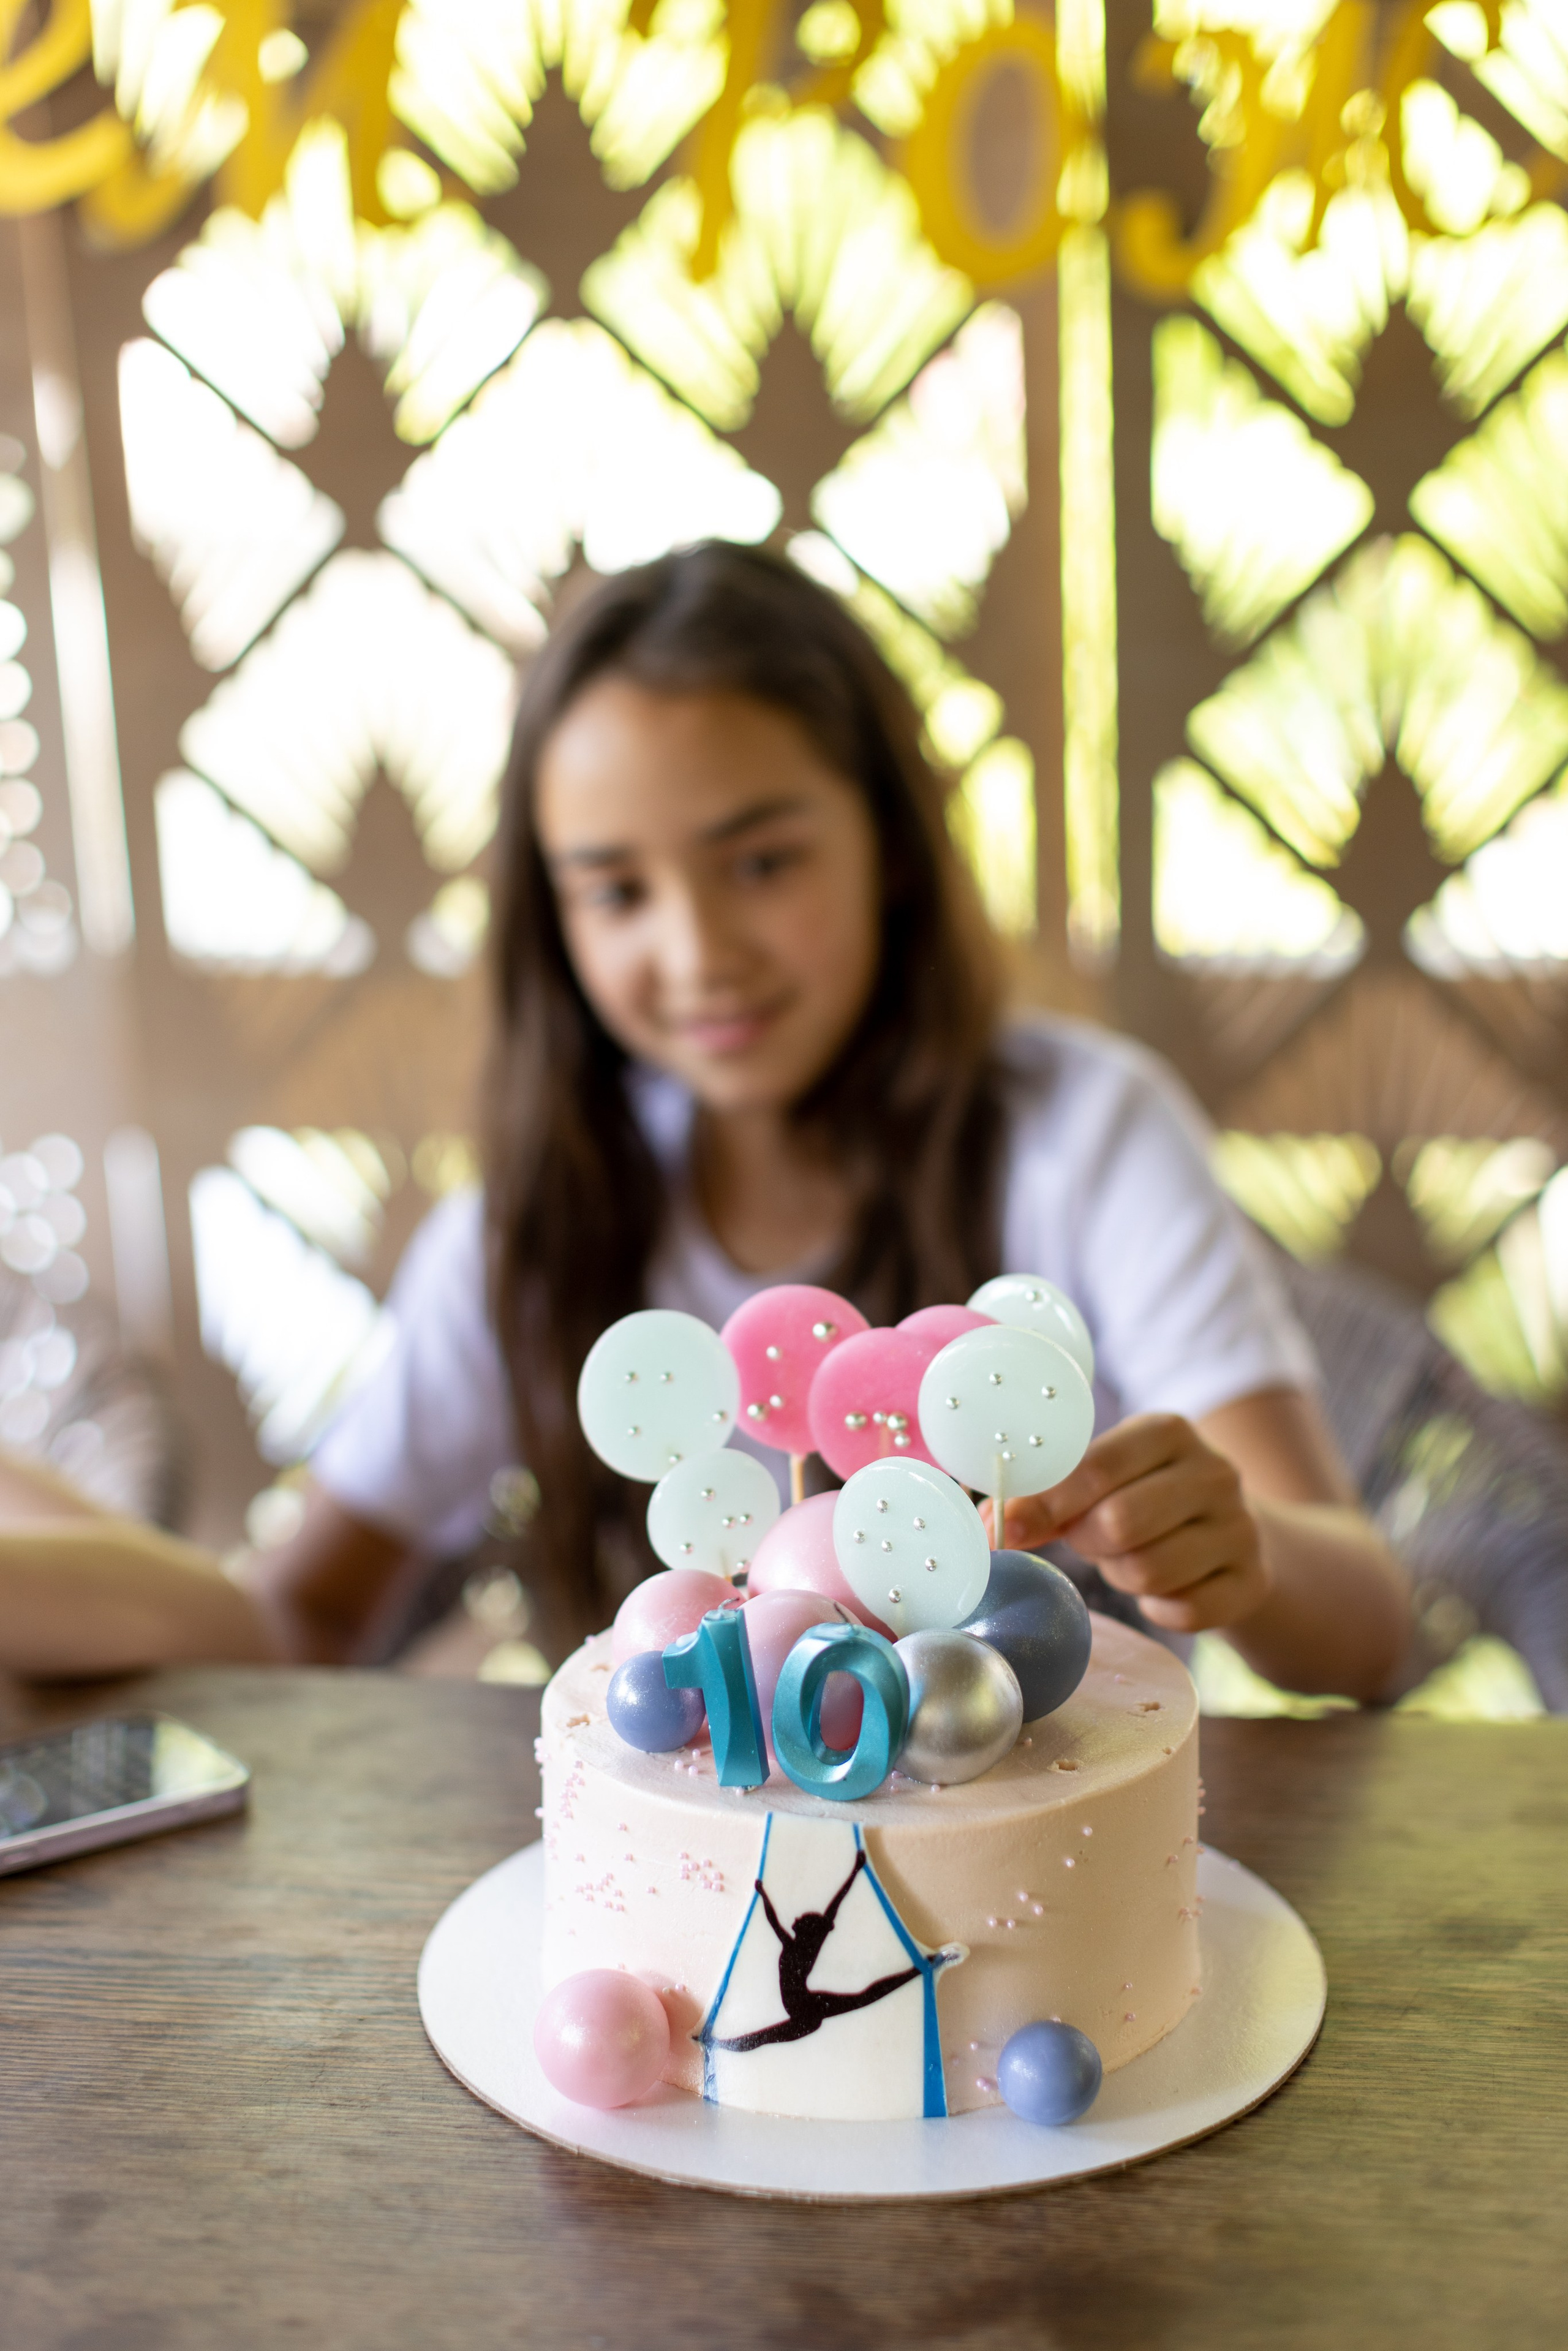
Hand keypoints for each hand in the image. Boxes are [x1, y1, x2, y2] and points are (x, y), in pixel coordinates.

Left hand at [984, 1413, 1271, 1635]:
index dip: (1046, 1502)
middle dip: (1088, 1542)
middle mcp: (1216, 1474)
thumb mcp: (1106, 1481)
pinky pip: (1183, 1612)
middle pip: (1121, 1523)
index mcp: (1170, 1432)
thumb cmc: (1148, 1500)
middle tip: (1088, 1540)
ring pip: (1149, 1572)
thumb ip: (1050, 1498)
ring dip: (1121, 1575)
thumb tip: (990, 1524)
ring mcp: (1242, 1529)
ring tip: (1127, 1559)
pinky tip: (1164, 1588)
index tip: (1004, 1528)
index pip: (1098, 1466)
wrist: (1234, 1534)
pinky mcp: (1253, 1582)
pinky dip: (1159, 1608)